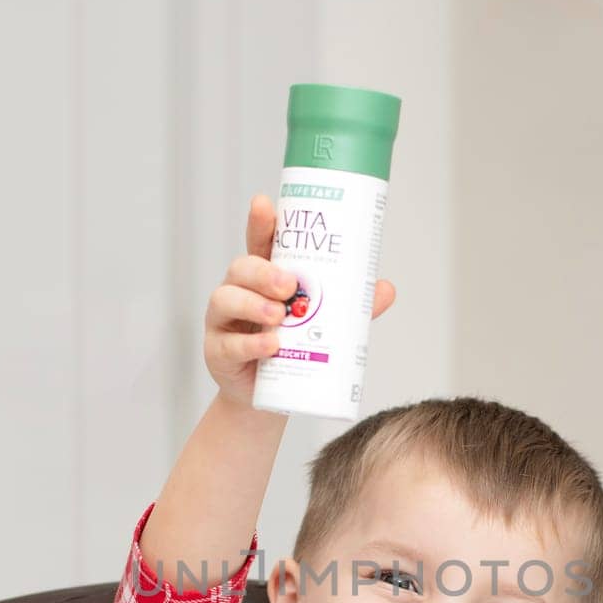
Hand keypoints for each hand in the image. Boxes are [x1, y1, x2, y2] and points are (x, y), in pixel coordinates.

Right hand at [203, 193, 395, 407]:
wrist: (269, 398)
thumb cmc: (293, 350)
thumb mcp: (323, 325)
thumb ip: (350, 307)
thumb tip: (385, 288)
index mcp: (264, 278)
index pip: (260, 244)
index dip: (261, 223)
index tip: (264, 204)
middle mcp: (239, 293)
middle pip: (241, 267)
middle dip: (263, 271)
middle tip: (289, 285)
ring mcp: (224, 322)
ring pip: (226, 299)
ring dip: (253, 304)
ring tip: (278, 316)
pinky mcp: (218, 353)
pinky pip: (229, 344)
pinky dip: (250, 344)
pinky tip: (271, 345)